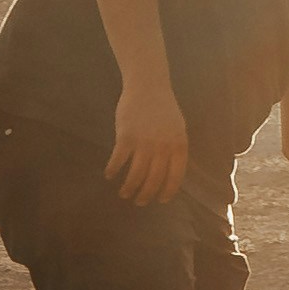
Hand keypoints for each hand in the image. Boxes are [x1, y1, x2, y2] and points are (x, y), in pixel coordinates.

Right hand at [107, 78, 189, 205]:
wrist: (148, 86)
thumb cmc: (164, 108)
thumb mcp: (178, 128)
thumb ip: (176, 149)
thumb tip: (172, 171)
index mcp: (179, 145)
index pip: (176, 176)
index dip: (168, 191)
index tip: (161, 201)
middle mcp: (163, 147)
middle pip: (154, 179)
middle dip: (146, 194)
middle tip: (139, 202)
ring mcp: (144, 142)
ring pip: (136, 174)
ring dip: (129, 187)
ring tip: (124, 194)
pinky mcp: (126, 137)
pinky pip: (119, 160)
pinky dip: (113, 170)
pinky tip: (109, 175)